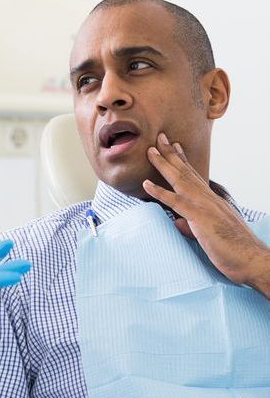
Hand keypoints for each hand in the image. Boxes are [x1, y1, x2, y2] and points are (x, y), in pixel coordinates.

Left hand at [142, 133, 268, 293]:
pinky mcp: (200, 218)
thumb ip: (193, 227)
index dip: (182, 161)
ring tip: (150, 151)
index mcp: (211, 201)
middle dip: (171, 154)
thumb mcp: (209, 236)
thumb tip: (179, 224)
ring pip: (180, 180)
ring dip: (163, 165)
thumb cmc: (233, 250)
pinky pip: (176, 202)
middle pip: (186, 172)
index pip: (194, 177)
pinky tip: (146, 184)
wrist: (251, 259)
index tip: (174, 146)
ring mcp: (204, 206)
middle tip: (159, 137)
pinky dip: (160, 192)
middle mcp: (208, 198)